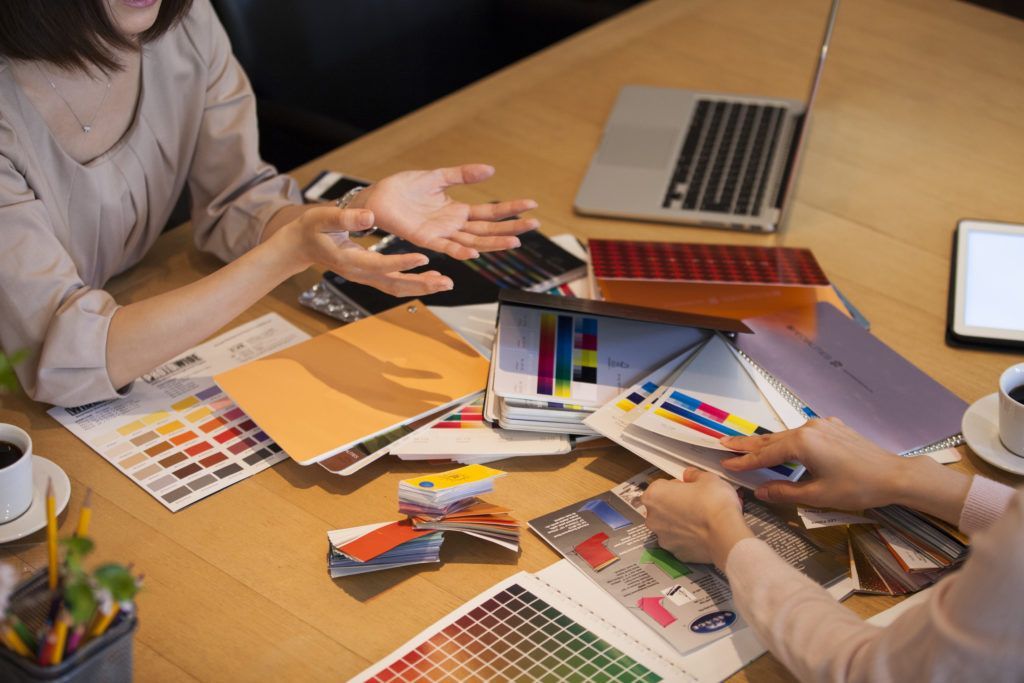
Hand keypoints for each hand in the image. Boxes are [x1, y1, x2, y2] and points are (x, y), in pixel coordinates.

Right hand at [272, 206, 453, 295]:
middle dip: (421, 285)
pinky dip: (414, 282)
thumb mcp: (322, 217)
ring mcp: (365, 276)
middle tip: (446, 282)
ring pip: (396, 287)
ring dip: (422, 287)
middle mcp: (359, 273)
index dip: (401, 263)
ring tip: (446, 283)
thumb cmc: (311, 229)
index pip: (379, 264)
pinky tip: (431, 276)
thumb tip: (370, 217)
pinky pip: (394, 282)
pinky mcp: (370, 274)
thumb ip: (344, 217)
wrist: (301, 244)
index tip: (423, 257)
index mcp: (348, 260)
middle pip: (393, 284)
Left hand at [350, 164, 538, 258]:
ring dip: (494, 242)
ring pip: (474, 241)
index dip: (511, 209)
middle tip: (534, 225)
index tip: (531, 205)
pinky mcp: (425, 238)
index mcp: (457, 210)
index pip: (490, 213)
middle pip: (489, 230)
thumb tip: (491, 170)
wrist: (377, 197)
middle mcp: (453, 225)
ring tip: (515, 241)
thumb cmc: (403, 189)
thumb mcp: (437, 177)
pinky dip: (461, 250)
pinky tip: (476, 252)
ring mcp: (442, 234)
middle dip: (512, 228)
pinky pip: (446, 247)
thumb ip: (463, 175)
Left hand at [642, 468, 752, 567]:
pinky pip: (680, 541)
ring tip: (702, 518)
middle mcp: (653, 518)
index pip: (661, 485)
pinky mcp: (675, 552)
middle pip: (663, 507)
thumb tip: (691, 476)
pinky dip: (688, 537)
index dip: (678, 485)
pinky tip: (703, 532)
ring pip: (670, 526)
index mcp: (654, 495)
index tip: (689, 488)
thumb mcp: (707, 478)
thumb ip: (693, 475)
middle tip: (697, 502)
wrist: (726, 535)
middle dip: (677, 504)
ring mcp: (663, 537)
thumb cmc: (714, 506)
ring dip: (682, 521)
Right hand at [720, 418, 970, 523]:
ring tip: (747, 445)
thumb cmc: (856, 488)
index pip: (765, 454)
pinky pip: (804, 433)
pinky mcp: (834, 427)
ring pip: (787, 435)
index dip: (744, 461)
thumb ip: (785, 492)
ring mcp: (822, 425)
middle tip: (724, 443)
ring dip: (767, 442)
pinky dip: (788, 441)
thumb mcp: (818, 495)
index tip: (724, 464)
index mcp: (801, 443)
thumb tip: (761, 492)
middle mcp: (808, 428)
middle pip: (771, 439)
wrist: (894, 475)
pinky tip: (785, 446)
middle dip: (747, 444)